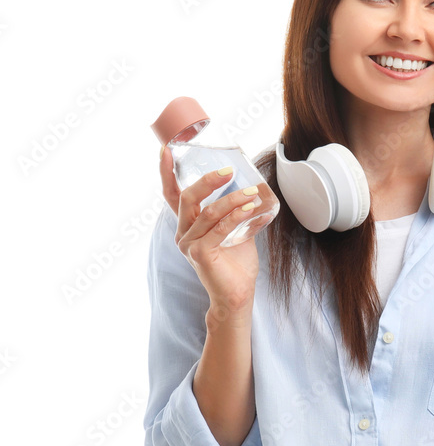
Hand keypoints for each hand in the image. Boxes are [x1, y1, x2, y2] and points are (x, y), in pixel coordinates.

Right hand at [159, 145, 260, 314]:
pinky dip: (236, 216)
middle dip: (208, 181)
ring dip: (232, 199)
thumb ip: (237, 213)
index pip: (172, 195)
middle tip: (229, 171)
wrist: (237, 294)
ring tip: (252, 193)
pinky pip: (219, 228)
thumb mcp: (236, 232)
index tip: (167, 150)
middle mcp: (183, 233)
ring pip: (207, 212)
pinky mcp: (199, 254)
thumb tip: (253, 191)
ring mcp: (188, 244)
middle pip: (188, 198)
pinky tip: (250, 208)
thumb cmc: (236, 264)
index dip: (167, 173)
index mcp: (187, 226)